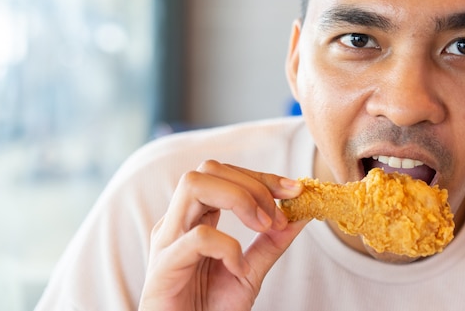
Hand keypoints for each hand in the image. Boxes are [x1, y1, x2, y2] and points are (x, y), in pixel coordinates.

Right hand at [138, 160, 305, 310]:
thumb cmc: (208, 309)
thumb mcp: (249, 271)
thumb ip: (270, 243)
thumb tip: (300, 214)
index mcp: (194, 218)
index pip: (224, 174)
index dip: (261, 177)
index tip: (294, 191)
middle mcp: (178, 221)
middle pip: (208, 169)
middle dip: (252, 184)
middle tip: (276, 217)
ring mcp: (167, 239)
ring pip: (194, 184)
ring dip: (238, 199)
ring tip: (261, 227)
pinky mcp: (164, 265)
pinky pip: (198, 237)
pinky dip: (227, 246)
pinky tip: (237, 267)